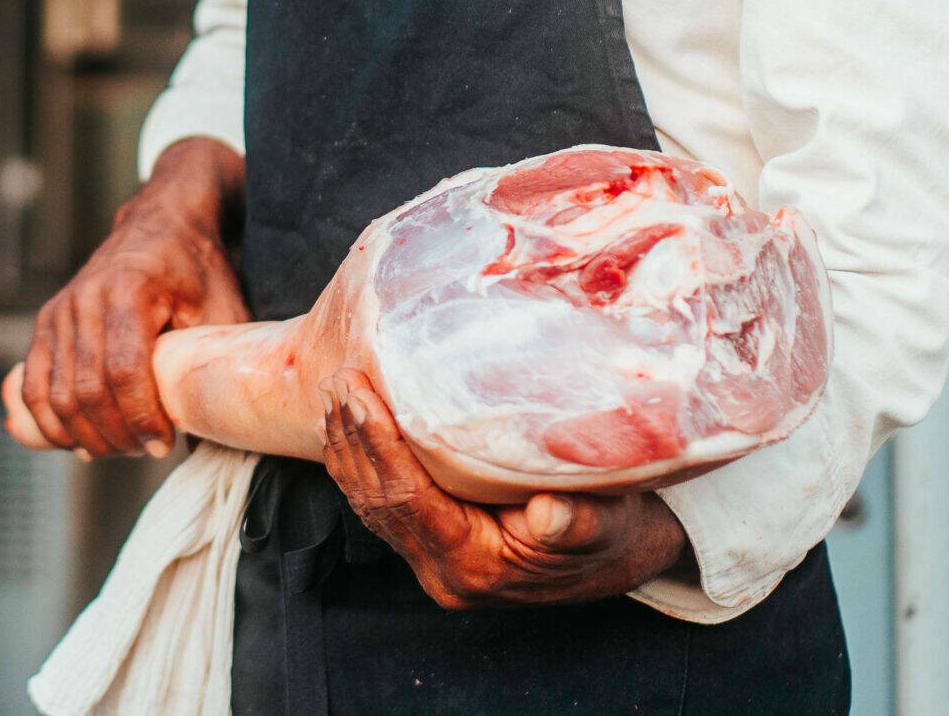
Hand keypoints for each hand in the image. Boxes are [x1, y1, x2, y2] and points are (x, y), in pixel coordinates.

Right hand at [11, 137, 247, 458]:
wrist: (165, 222)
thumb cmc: (198, 267)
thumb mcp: (221, 307)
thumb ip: (215, 361)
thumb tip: (219, 428)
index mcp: (131, 290)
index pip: (124, 372)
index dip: (141, 418)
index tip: (162, 442)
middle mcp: (87, 298)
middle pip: (86, 390)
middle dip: (115, 434)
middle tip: (144, 451)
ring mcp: (61, 310)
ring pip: (56, 395)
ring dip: (83, 435)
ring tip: (120, 448)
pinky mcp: (47, 322)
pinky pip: (33, 384)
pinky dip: (48, 422)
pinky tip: (78, 441)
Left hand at [319, 370, 690, 609]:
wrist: (614, 560)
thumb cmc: (610, 531)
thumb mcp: (605, 522)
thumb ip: (576, 522)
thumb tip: (549, 513)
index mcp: (476, 564)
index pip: (410, 499)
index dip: (380, 445)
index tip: (359, 395)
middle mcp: (444, 571)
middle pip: (380, 500)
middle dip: (353, 437)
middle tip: (336, 378)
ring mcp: (434, 563)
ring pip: (373, 505)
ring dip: (349, 448)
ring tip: (334, 393)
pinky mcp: (433, 547)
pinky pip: (383, 506)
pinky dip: (361, 464)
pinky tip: (351, 428)